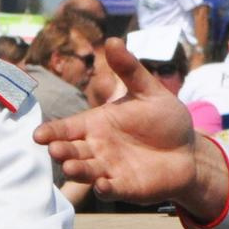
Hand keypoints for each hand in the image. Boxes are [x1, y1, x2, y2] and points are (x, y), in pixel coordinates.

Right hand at [34, 41, 228, 218]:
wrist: (190, 150)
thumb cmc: (165, 120)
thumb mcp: (149, 91)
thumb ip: (129, 69)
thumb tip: (112, 39)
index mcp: (97, 124)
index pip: (67, 128)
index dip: (52, 131)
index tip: (38, 135)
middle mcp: (98, 147)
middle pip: (71, 150)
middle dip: (61, 151)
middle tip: (55, 150)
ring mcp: (110, 169)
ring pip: (86, 171)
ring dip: (78, 170)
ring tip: (70, 167)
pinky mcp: (126, 187)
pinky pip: (111, 189)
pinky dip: (105, 188)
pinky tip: (102, 185)